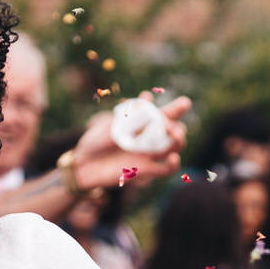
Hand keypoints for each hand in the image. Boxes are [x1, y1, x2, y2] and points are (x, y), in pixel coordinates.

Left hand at [71, 96, 192, 189]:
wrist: (84, 163)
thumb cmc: (96, 139)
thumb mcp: (111, 123)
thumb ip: (131, 115)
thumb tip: (148, 98)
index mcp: (144, 123)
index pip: (166, 114)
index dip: (177, 109)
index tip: (184, 103)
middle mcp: (150, 138)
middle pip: (175, 131)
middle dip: (178, 126)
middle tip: (171, 125)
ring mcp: (150, 154)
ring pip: (174, 147)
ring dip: (178, 141)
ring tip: (174, 135)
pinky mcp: (146, 171)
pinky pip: (165, 169)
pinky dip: (173, 164)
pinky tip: (173, 158)